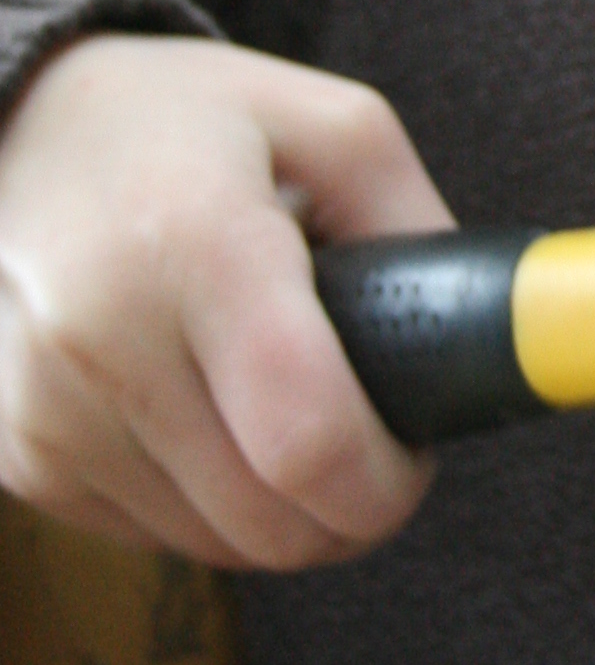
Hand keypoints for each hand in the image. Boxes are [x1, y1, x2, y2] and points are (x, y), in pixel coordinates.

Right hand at [0, 36, 445, 566]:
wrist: (8, 125)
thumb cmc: (181, 121)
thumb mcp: (329, 123)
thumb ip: (417, 228)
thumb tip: (478, 343)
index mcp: (196, 246)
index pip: (308, 441)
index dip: (386, 484)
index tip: (413, 457)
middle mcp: (102, 339)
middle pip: (268, 520)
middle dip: (347, 508)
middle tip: (366, 440)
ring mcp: (44, 408)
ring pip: (214, 544)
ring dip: (276, 509)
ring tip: (279, 406)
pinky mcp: (15, 452)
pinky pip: (149, 533)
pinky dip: (202, 501)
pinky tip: (204, 414)